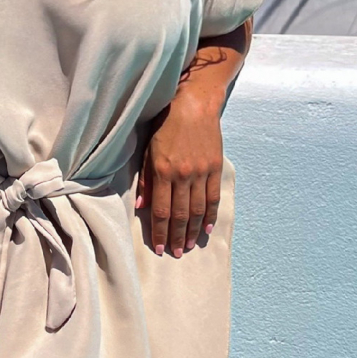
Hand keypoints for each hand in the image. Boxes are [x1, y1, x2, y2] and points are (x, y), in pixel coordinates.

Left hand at [135, 90, 223, 255]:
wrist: (193, 104)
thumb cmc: (165, 125)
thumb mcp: (147, 150)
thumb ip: (146, 179)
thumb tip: (142, 206)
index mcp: (163, 171)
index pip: (160, 210)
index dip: (160, 231)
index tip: (159, 247)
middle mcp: (183, 175)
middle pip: (180, 215)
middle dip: (177, 236)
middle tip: (175, 253)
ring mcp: (201, 172)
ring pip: (198, 210)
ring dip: (193, 231)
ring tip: (189, 246)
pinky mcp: (215, 168)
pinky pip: (213, 197)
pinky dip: (211, 215)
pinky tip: (208, 229)